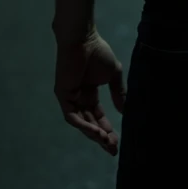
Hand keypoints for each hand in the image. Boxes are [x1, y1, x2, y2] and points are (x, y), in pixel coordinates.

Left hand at [54, 29, 126, 155]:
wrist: (84, 39)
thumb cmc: (98, 52)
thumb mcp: (113, 74)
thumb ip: (118, 92)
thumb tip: (124, 111)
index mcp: (89, 93)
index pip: (97, 116)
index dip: (107, 129)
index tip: (117, 142)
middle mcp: (79, 98)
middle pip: (90, 123)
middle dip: (101, 137)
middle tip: (113, 149)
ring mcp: (70, 98)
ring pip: (81, 123)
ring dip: (93, 133)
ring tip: (106, 141)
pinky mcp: (63, 95)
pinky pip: (72, 116)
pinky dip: (83, 125)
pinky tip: (95, 131)